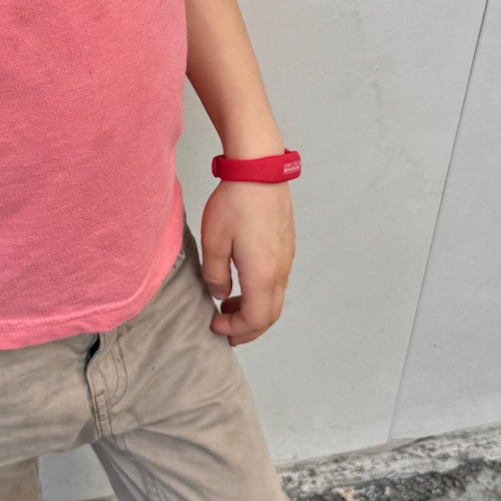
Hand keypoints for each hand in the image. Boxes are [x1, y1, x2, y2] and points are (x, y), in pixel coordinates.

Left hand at [200, 179, 294, 345]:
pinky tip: (242, 282)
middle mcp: (280, 270)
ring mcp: (287, 258)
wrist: (259, 170)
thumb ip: (215, 275)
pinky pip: (278, 281)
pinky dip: (261, 292)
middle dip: (248, 328)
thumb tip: (221, 293)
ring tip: (229, 304)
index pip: (255, 320)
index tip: (215, 325)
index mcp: (263, 274)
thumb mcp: (214, 242)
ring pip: (276, 298)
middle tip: (226, 328)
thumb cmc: (235, 202)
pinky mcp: (286, 245)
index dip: (236, 329)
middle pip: (270, 315)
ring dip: (254, 309)